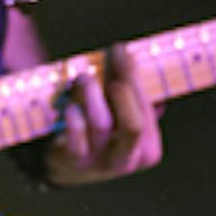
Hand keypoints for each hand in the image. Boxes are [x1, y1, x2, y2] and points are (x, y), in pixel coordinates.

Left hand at [44, 44, 163, 185]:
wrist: (67, 166)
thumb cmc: (100, 133)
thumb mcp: (122, 118)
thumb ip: (133, 95)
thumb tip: (135, 59)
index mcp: (148, 149)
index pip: (147, 111)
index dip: (133, 76)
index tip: (120, 49)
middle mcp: (128, 159)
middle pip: (133, 124)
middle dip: (124, 87)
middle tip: (111, 60)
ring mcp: (101, 164)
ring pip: (102, 126)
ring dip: (93, 94)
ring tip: (85, 77)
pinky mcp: (74, 163)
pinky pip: (76, 141)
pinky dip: (75, 120)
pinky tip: (70, 106)